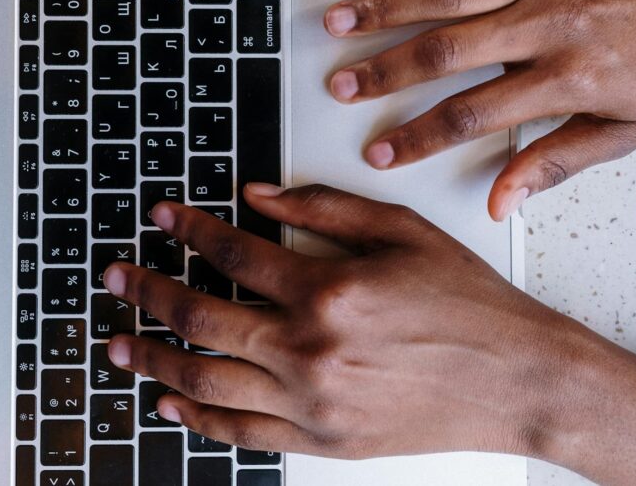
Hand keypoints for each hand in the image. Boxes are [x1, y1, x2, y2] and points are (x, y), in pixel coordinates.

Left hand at [105, 186, 635, 483]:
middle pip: (201, 317)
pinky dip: (197, 417)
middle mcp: (311, 349)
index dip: (188, 230)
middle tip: (117, 278)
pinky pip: (240, 433)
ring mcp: (312, 402)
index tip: (163, 218)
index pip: (233, 253)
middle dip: (148, 292)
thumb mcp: (402, 231)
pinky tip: (171, 401)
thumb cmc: (469, 304)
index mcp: (330, 289)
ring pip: (206, 380)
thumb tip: (258, 195)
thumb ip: (323, 208)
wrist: (517, 379)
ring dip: (153, 359)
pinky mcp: (321, 440)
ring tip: (120, 343)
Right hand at [322, 0, 635, 219]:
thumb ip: (556, 163)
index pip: (471, 114)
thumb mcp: (628, 131)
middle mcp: (549, 20)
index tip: (379, 150)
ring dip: (385, 4)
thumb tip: (503, 200)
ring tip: (339, 18)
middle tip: (337, 84)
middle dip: (381, 71)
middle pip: (444, 50)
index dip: (416, 137)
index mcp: (568, 75)